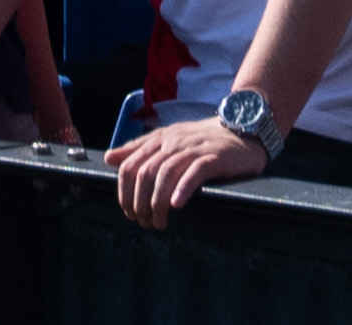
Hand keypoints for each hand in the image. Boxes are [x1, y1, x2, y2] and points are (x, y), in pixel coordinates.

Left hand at [108, 116, 262, 220]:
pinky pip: (194, 172)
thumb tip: (109, 157)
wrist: (241, 129)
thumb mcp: (168, 139)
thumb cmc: (202, 140)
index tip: (129, 212)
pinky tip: (176, 205)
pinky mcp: (213, 157)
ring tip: (159, 222)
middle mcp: (173, 142)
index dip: (124, 192)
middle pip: (144, 172)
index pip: (130, 164)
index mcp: (159, 138)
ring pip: (165, 173)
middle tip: (143, 222)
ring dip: (157, 202)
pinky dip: (182, 189)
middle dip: (139, 202)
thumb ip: (138, 148)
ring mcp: (193, 148)